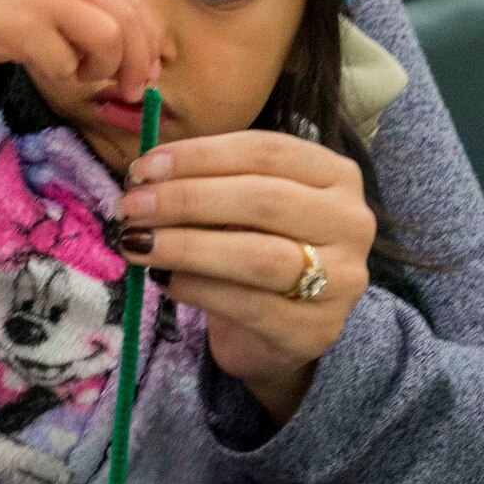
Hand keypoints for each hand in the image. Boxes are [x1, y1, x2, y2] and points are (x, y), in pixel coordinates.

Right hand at [0, 0, 160, 105]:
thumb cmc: (5, 8)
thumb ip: (96, 15)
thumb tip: (145, 64)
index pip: (136, 4)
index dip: (150, 44)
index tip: (147, 72)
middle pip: (129, 24)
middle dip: (136, 66)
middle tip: (129, 92)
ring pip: (108, 41)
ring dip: (102, 71)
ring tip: (80, 74)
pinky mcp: (22, 28)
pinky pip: (66, 65)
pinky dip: (64, 78)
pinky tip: (47, 70)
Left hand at [118, 132, 376, 425]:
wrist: (278, 331)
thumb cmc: (257, 248)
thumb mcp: (243, 204)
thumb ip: (208, 181)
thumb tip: (144, 175)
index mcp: (336, 175)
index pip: (266, 151)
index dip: (200, 156)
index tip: (144, 167)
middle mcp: (351, 222)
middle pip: (262, 200)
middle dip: (186, 200)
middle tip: (131, 207)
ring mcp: (342, 280)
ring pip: (257, 255)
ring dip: (186, 246)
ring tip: (137, 243)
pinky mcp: (314, 329)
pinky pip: (247, 304)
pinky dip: (196, 288)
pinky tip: (163, 279)